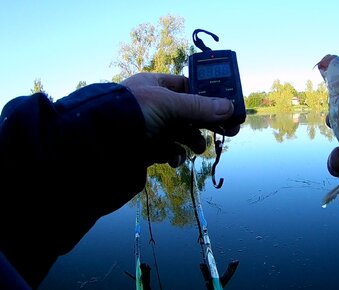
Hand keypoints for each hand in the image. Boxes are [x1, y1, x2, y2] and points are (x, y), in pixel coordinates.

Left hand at [121, 72, 239, 166]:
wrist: (98, 145)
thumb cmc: (131, 113)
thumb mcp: (168, 104)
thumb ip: (199, 107)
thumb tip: (229, 107)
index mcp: (156, 85)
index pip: (188, 86)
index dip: (208, 95)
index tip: (226, 105)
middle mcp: (154, 105)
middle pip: (190, 112)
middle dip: (208, 122)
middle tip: (231, 130)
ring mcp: (151, 127)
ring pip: (183, 133)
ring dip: (193, 141)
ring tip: (198, 148)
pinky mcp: (148, 148)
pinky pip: (170, 150)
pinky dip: (175, 154)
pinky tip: (173, 158)